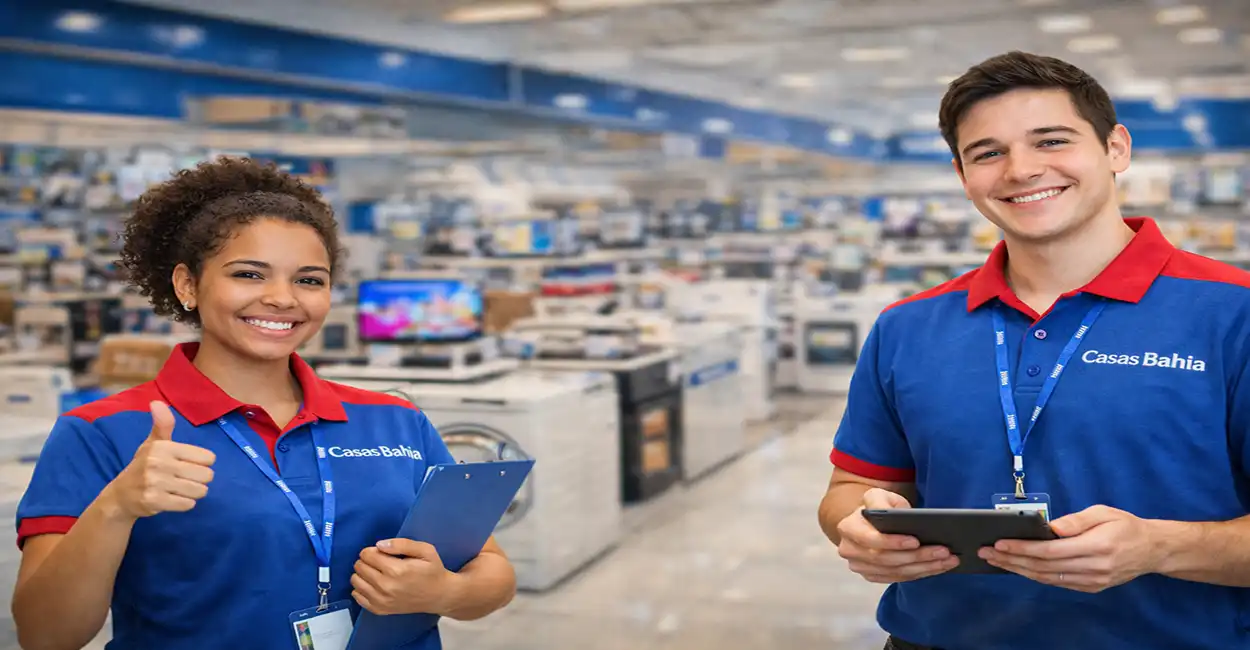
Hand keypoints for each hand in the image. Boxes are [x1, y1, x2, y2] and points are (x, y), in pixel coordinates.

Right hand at [102, 401, 215, 520]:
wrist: (120, 495)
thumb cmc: (143, 466)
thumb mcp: (153, 443)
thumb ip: (162, 425)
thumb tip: (157, 402)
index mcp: (163, 447)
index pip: (207, 457)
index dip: (203, 463)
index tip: (190, 464)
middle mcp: (159, 463)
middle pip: (206, 475)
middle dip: (201, 480)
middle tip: (186, 479)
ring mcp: (155, 483)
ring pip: (199, 491)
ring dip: (194, 492)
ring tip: (181, 489)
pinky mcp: (154, 502)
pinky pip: (187, 504)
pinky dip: (185, 503)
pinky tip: (173, 498)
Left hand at [352, 539, 457, 615]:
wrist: (439, 596)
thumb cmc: (432, 571)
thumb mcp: (425, 550)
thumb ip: (402, 544)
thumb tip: (379, 545)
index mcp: (396, 570)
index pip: (367, 555)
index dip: (372, 550)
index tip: (381, 552)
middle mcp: (386, 587)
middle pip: (359, 567)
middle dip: (366, 560)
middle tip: (380, 561)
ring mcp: (381, 600)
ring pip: (355, 581)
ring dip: (362, 574)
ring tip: (376, 572)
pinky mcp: (379, 610)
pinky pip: (357, 596)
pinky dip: (361, 588)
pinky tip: (373, 584)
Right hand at [836, 488, 959, 582]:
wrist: (869, 522)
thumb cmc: (878, 506)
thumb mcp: (878, 496)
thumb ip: (883, 502)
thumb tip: (902, 517)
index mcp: (848, 528)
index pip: (871, 540)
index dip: (893, 542)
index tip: (916, 541)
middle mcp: (850, 550)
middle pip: (887, 559)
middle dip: (918, 556)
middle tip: (943, 551)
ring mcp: (860, 567)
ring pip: (896, 572)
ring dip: (925, 567)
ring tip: (948, 559)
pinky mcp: (873, 576)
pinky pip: (900, 578)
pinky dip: (921, 573)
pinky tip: (939, 566)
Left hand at [979, 505, 1159, 592]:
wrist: (1152, 550)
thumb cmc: (1125, 526)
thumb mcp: (1103, 512)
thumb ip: (1075, 520)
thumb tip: (1049, 527)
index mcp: (1097, 546)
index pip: (1050, 551)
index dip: (1022, 548)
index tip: (1000, 543)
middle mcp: (1094, 568)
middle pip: (1044, 567)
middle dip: (1012, 560)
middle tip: (987, 552)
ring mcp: (1093, 581)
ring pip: (1048, 578)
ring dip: (1019, 570)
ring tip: (996, 561)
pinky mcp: (1091, 587)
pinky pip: (1057, 583)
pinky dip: (1035, 576)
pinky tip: (1019, 568)